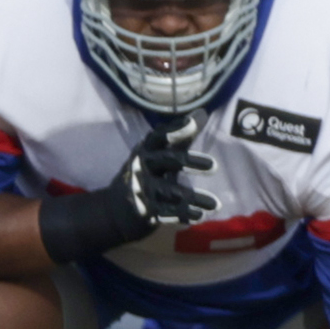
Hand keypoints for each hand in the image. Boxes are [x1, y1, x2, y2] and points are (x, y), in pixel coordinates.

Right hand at [111, 114, 217, 236]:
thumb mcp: (159, 154)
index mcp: (147, 150)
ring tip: (215, 204)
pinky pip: (166, 212)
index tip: (194, 123)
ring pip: (169, 191)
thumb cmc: (146, 175)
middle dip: (188, 162)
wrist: (114, 210)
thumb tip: (203, 112)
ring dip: (193, 197)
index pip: (160, 136)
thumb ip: (181, 137)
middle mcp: (142, 166)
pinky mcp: (144, 211)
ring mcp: (142, 189)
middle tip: (214, 166)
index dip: (176, 129)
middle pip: (165, 160)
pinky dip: (182, 214)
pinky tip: (199, 216)